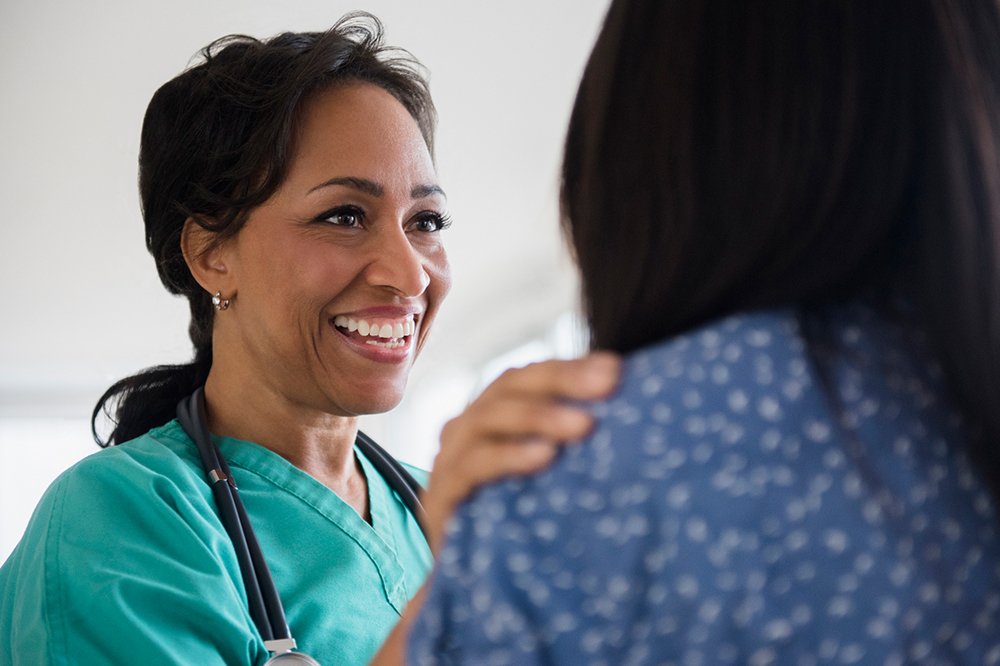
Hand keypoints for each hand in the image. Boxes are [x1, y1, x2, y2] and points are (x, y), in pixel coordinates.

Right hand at [420, 352, 619, 553]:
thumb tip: (629, 414)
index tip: (615, 370)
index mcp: (492, 414)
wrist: (466, 577)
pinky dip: (509, 456)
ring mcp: (450, 458)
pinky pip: (473, 465)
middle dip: (561, 381)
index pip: (529, 377)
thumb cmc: (512, 518)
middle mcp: (468, 427)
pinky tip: (544, 457)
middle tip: (607, 384)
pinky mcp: (441, 495)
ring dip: (540, 416)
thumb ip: (568, 442)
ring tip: (585, 425)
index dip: (569, 368)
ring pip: (491, 418)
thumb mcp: (542, 475)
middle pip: (510, 387)